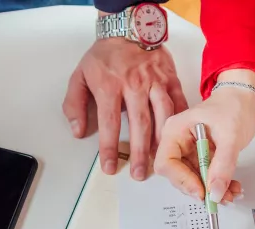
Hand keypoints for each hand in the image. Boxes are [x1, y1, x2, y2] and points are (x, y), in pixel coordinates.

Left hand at [63, 36, 186, 180]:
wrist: (129, 27)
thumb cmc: (105, 55)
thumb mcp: (80, 76)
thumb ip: (75, 104)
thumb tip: (78, 131)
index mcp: (110, 86)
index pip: (109, 124)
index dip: (109, 149)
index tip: (109, 167)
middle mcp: (134, 85)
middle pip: (139, 125)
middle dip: (139, 153)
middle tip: (139, 174)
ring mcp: (155, 82)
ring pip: (162, 116)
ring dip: (161, 142)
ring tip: (159, 160)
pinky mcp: (170, 79)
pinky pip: (178, 103)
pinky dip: (179, 122)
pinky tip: (178, 137)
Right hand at [154, 70, 254, 201]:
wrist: (244, 97)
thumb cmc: (234, 105)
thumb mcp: (230, 136)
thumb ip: (222, 165)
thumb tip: (215, 192)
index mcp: (175, 130)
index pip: (166, 163)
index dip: (182, 180)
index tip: (201, 191)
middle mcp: (178, 142)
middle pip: (178, 176)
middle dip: (199, 189)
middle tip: (218, 197)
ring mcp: (188, 151)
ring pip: (193, 180)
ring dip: (211, 191)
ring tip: (230, 193)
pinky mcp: (200, 157)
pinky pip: (205, 177)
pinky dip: (218, 185)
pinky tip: (231, 188)